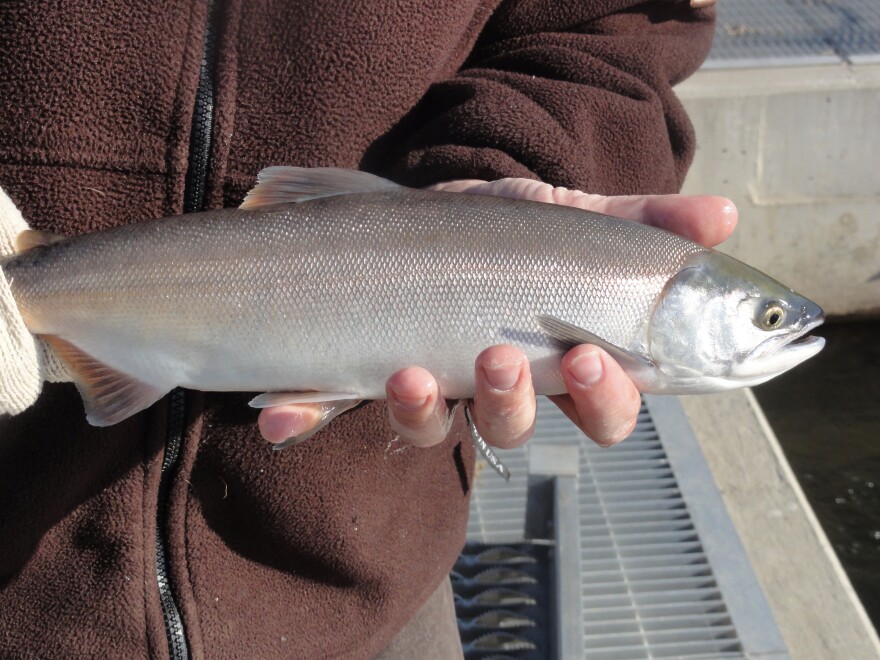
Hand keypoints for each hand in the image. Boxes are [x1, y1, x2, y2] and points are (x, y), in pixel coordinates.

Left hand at [258, 178, 736, 448]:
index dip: (606, 401)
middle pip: (519, 427)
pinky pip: (334, 407)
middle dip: (516, 404)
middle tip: (505, 358)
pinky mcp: (359, 375)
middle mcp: (492, 384)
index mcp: (553, 356)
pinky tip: (280, 412)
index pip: (602, 406)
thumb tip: (723, 220)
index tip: (595, 359)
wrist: (416, 207)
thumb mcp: (566, 216)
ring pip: (434, 428)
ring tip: (408, 371)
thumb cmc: (501, 225)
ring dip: (422, 409)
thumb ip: (637, 224)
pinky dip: (307, 413)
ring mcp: (425, 384)